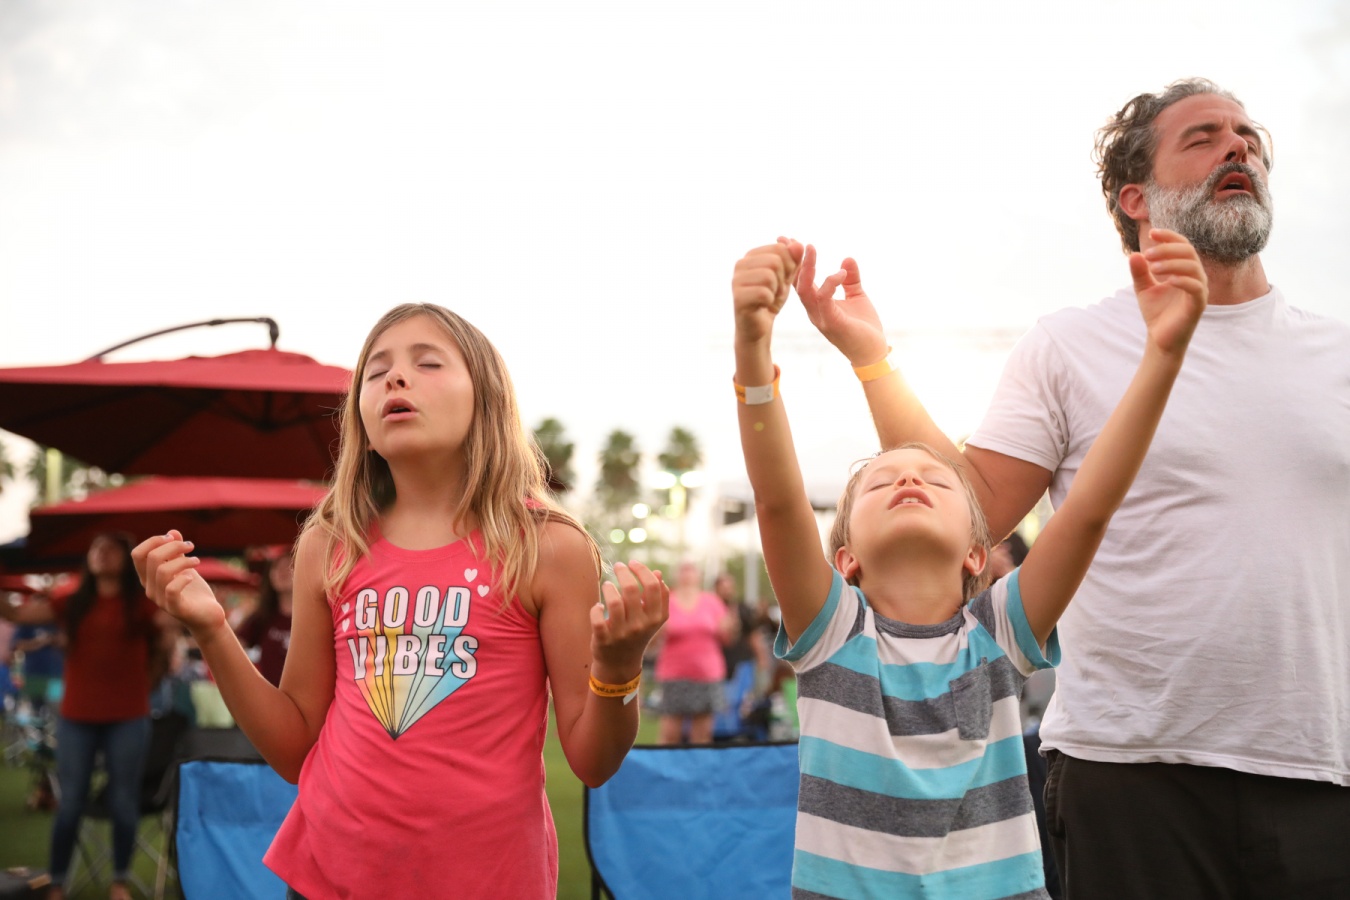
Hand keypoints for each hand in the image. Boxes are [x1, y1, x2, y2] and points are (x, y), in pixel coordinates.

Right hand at [132, 531, 226, 633]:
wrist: (207, 616)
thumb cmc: (193, 591)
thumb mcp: (185, 567)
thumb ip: (176, 552)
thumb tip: (172, 532)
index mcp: (148, 577)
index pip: (137, 554)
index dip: (153, 541)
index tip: (173, 538)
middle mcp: (149, 588)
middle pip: (152, 558)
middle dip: (173, 546)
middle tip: (191, 546)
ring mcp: (160, 600)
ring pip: (162, 572)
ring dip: (183, 561)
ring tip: (197, 560)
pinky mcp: (175, 609)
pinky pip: (171, 590)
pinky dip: (183, 578)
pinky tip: (192, 576)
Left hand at [590, 561, 667, 678]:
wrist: (620, 663)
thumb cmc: (637, 633)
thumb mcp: (651, 618)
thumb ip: (658, 596)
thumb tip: (657, 573)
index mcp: (657, 617)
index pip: (654, 586)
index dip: (642, 570)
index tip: (632, 563)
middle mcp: (641, 625)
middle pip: (632, 589)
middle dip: (623, 572)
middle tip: (618, 566)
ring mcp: (623, 633)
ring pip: (614, 602)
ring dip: (609, 588)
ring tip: (607, 586)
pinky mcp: (604, 640)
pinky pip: (597, 619)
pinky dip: (596, 609)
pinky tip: (598, 607)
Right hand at [732, 240, 803, 344]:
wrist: (758, 326)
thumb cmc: (771, 299)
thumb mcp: (787, 277)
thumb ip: (793, 259)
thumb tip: (797, 243)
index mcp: (751, 255)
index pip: (780, 248)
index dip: (789, 266)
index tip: (781, 279)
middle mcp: (740, 264)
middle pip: (775, 261)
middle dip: (782, 279)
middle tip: (774, 291)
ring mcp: (736, 280)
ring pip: (769, 276)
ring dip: (775, 291)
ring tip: (768, 298)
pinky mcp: (737, 297)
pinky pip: (763, 293)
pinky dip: (769, 301)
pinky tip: (762, 306)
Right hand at [795, 243, 888, 365]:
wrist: (873, 352)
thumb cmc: (864, 327)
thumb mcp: (857, 296)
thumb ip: (851, 279)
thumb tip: (847, 258)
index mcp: (817, 304)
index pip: (801, 280)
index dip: (796, 261)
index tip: (790, 240)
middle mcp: (814, 310)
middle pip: (797, 282)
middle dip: (793, 261)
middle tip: (789, 239)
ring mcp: (820, 317)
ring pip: (805, 290)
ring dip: (807, 268)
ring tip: (810, 247)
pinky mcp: (831, 322)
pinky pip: (824, 299)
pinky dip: (831, 284)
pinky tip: (841, 273)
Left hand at [1129, 229, 1207, 355]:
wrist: (1160, 338)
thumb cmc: (1156, 312)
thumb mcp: (1143, 288)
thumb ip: (1140, 272)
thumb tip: (1134, 254)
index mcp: (1184, 269)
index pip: (1182, 245)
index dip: (1169, 236)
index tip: (1151, 232)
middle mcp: (1196, 276)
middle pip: (1188, 252)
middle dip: (1167, 249)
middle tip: (1147, 255)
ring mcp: (1199, 290)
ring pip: (1193, 267)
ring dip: (1172, 263)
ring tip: (1153, 268)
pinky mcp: (1198, 304)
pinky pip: (1195, 287)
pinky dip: (1182, 280)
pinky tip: (1166, 280)